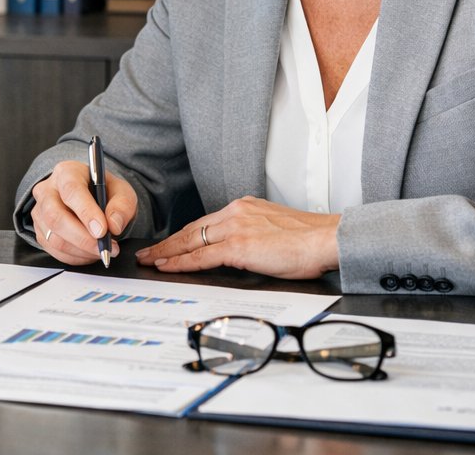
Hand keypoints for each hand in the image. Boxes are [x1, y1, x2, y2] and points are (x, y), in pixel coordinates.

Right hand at [29, 159, 137, 265]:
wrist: (91, 198)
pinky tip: (88, 252)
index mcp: (67, 172)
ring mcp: (40, 211)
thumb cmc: (103, 192)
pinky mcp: (39, 230)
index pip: (71, 190)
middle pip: (55, 217)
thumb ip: (122, 205)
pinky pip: (53, 250)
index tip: (102, 230)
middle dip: (82, 238)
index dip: (86, 212)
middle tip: (104, 248)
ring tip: (100, 250)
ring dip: (80, 250)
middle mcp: (47, 190)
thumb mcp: (121, 191)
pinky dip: (74, 257)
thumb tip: (113, 225)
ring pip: (53, 237)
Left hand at [135, 195, 339, 278]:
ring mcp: (236, 228)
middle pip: (191, 230)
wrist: (328, 238)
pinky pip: (201, 256)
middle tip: (147, 252)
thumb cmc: (310, 240)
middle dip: (167, 243)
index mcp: (244, 207)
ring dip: (166, 252)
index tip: (168, 243)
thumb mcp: (276, 228)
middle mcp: (235, 212)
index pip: (204, 223)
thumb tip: (246, 250)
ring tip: (150, 261)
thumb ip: (255, 233)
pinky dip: (181, 263)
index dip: (183, 235)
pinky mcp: (239, 246)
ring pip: (191, 241)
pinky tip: (167, 267)